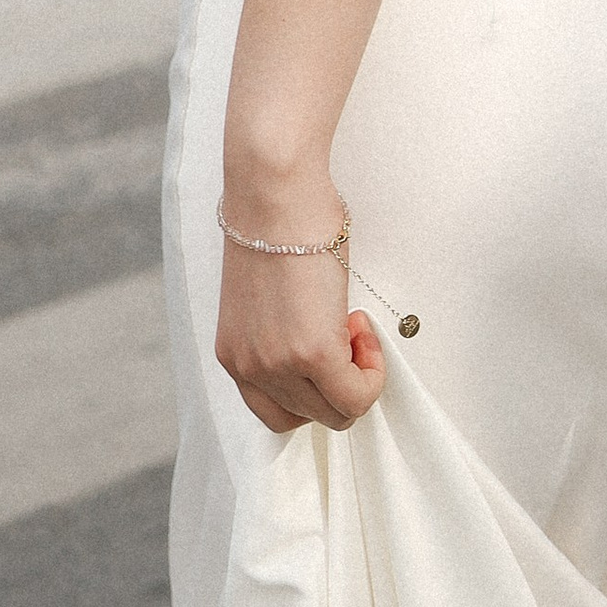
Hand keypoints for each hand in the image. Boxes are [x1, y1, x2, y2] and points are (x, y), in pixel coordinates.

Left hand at [214, 182, 385, 433]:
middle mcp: (249, 368)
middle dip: (339, 382)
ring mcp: (278, 364)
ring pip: (336, 412)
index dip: (313, 390)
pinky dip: (372, 372)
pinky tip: (359, 326)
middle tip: (348, 333)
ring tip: (352, 325)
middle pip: (308, 417)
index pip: (276, 412)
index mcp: (235, 355)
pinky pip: (356, 395)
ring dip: (358, 376)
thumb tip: (318, 337)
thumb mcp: (269, 297)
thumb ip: (284, 331)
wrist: (274, 188)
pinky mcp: (312, 352)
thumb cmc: (277, 219)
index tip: (330, 353)